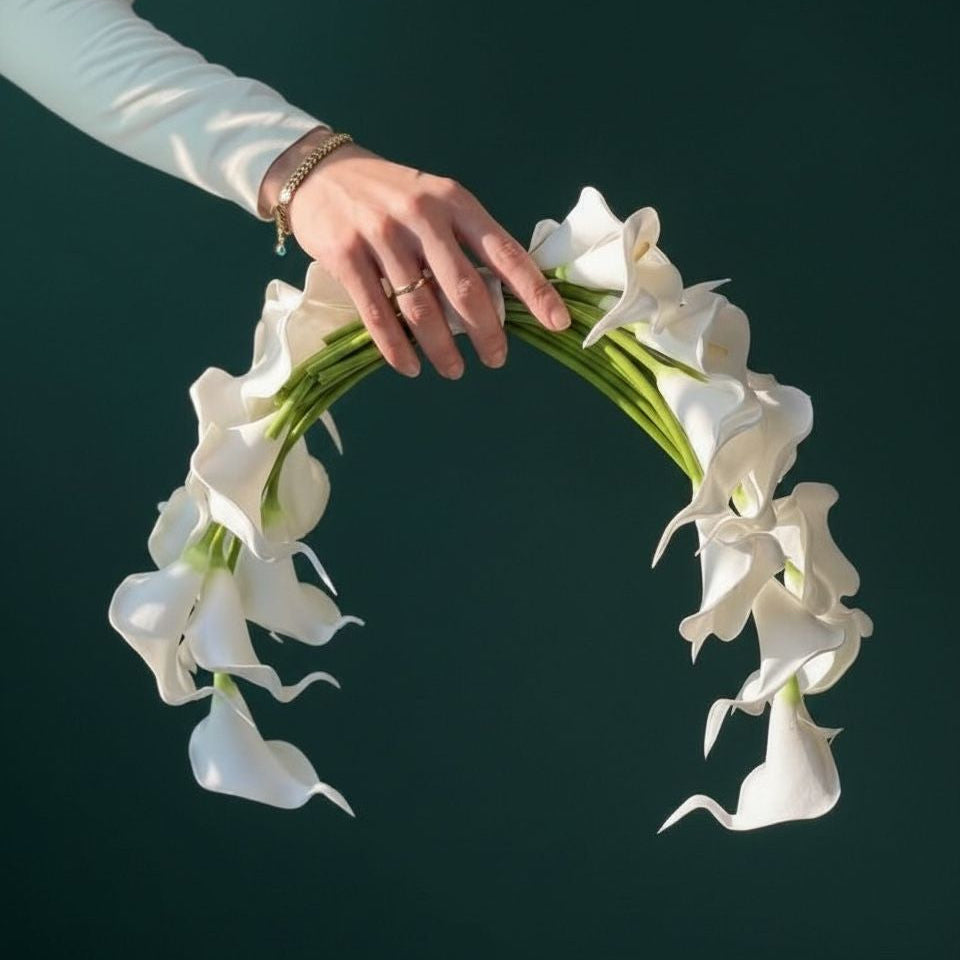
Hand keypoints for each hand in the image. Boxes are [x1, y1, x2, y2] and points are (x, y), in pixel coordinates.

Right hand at [258, 129, 570, 378]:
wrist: (320, 174)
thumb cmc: (390, 195)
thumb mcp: (436, 200)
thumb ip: (465, 240)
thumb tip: (504, 296)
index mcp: (455, 201)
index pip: (504, 251)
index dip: (534, 290)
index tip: (557, 323)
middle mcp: (422, 216)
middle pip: (465, 288)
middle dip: (486, 332)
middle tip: (497, 358)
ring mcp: (382, 236)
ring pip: (421, 307)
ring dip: (442, 348)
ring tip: (454, 370)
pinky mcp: (347, 257)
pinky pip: (378, 314)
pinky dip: (396, 348)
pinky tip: (410, 367)